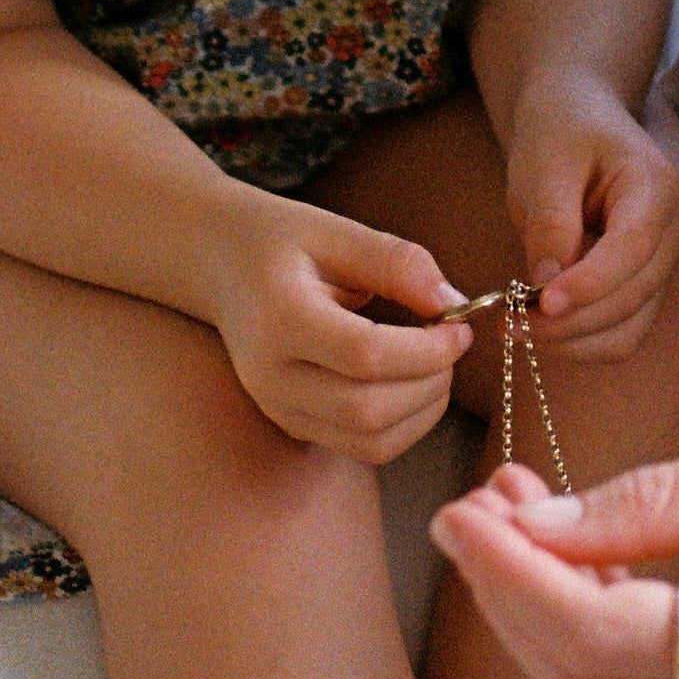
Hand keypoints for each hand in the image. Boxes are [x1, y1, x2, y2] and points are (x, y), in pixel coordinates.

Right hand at [210, 190, 471, 462]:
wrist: (220, 266)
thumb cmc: (281, 241)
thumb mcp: (335, 231)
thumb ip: (396, 262)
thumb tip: (453, 302)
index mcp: (279, 320)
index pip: (364, 356)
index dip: (426, 350)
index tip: (459, 324)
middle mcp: (271, 378)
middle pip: (368, 411)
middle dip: (431, 384)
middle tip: (453, 344)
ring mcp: (278, 409)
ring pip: (369, 442)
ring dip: (423, 411)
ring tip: (437, 364)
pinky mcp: (292, 425)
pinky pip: (362, 447)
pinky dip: (404, 425)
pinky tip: (413, 382)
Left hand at [432, 406, 678, 678]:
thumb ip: (653, 502)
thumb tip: (540, 523)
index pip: (599, 634)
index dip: (512, 576)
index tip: (462, 508)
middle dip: (516, 599)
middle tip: (482, 502)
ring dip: (555, 617)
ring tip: (526, 514)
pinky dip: (612, 636)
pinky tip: (592, 561)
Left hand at [505, 80, 678, 359]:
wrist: (576, 119)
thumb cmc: (560, 132)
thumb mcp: (545, 164)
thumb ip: (550, 224)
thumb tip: (545, 288)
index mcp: (657, 185)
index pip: (632, 248)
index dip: (589, 284)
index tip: (540, 304)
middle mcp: (675, 229)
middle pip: (631, 296)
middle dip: (570, 320)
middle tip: (509, 323)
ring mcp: (666, 262)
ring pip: (628, 328)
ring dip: (573, 339)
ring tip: (516, 325)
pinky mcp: (646, 286)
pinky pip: (620, 332)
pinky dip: (580, 339)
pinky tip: (539, 324)